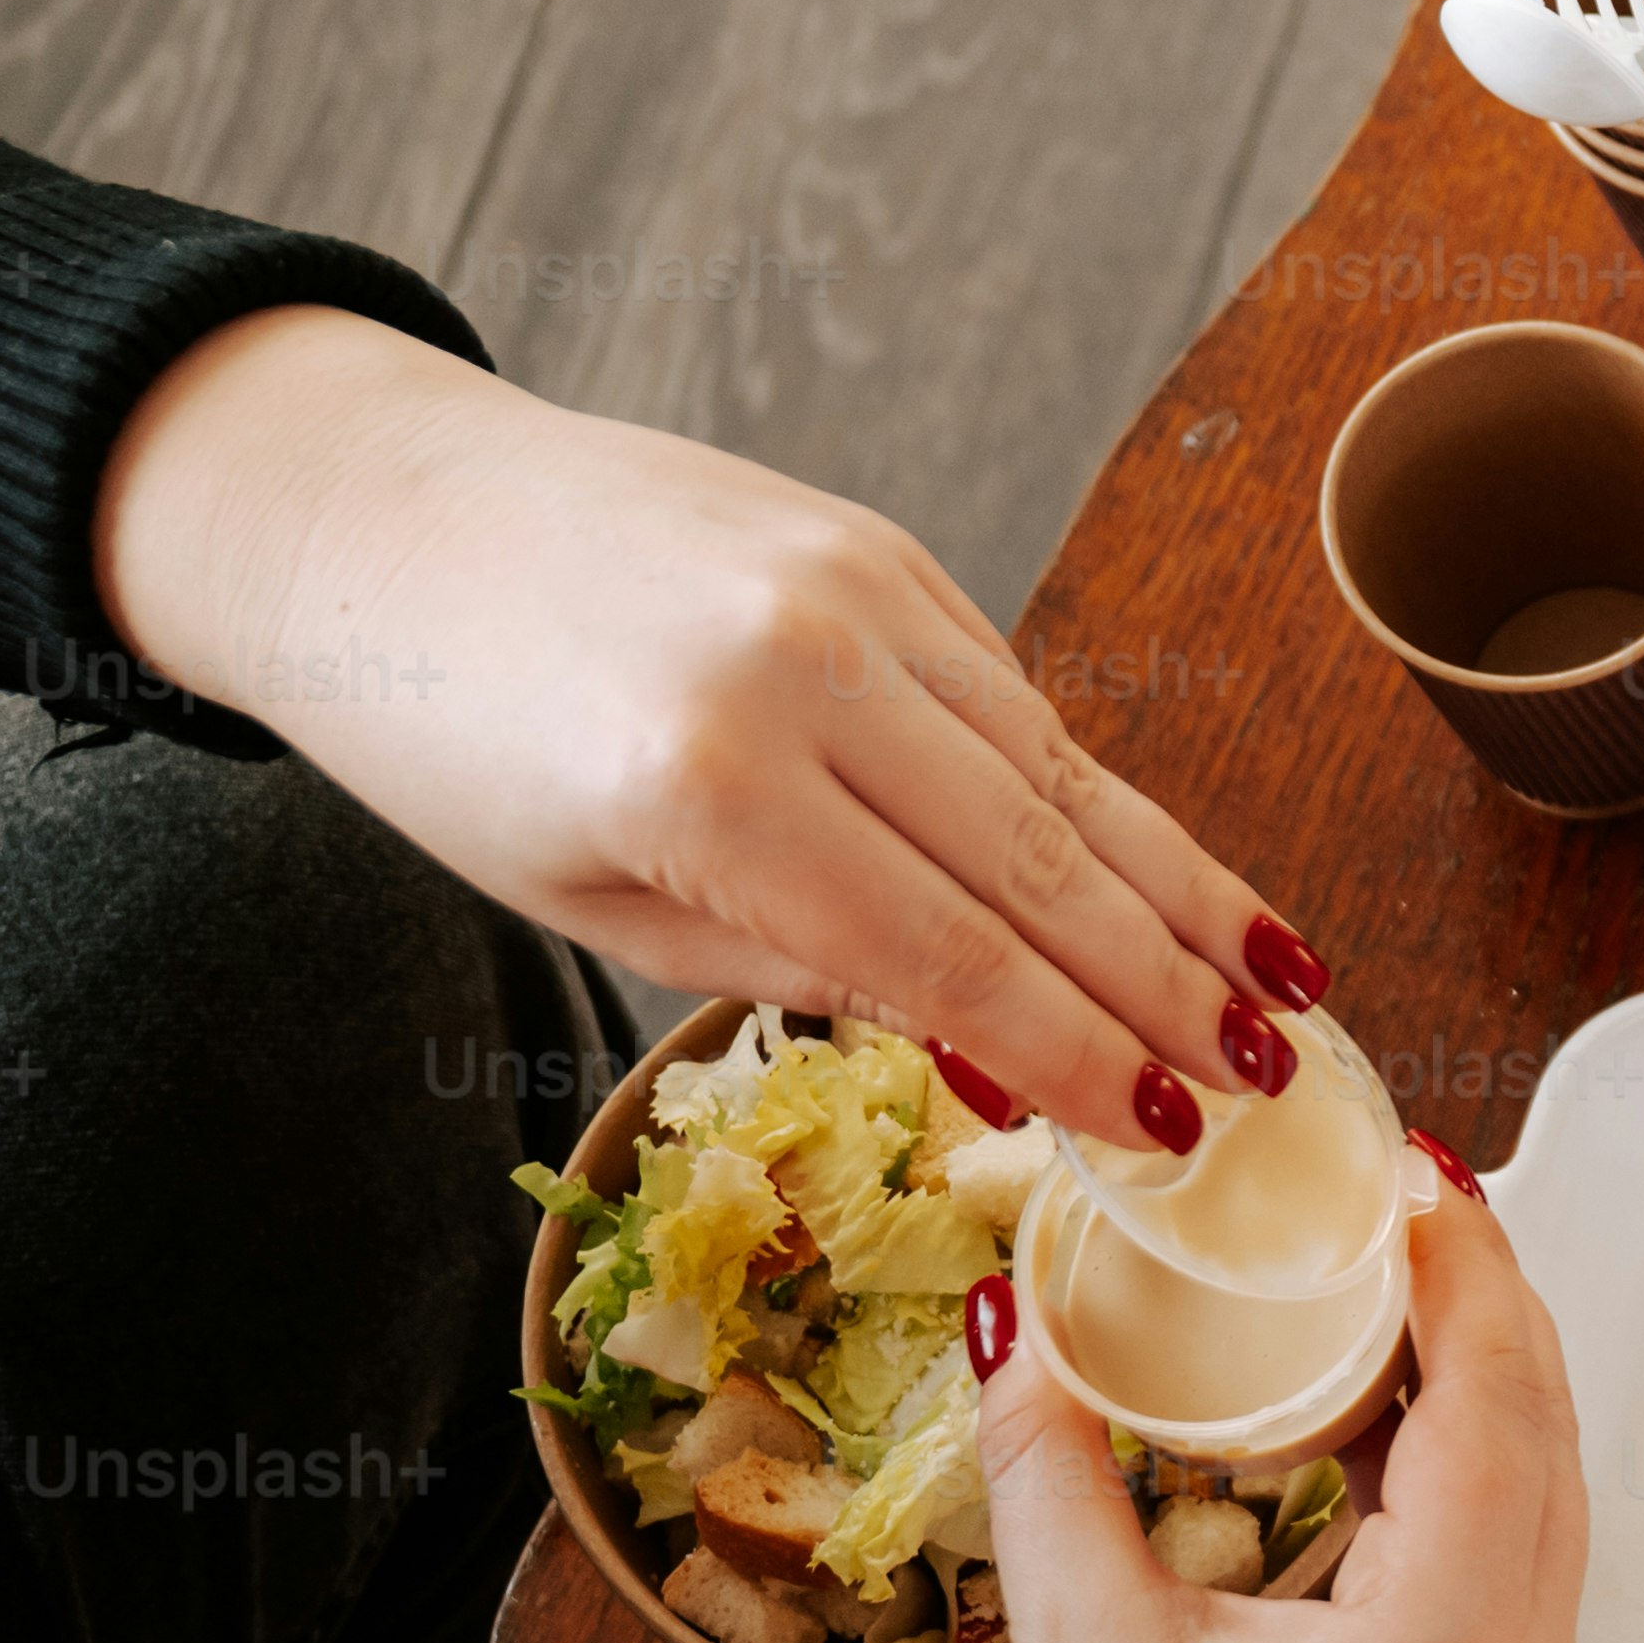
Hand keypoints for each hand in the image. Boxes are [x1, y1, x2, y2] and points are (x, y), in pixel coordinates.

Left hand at [91, 306, 1320, 1153]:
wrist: (367, 508)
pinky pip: (1009, 696)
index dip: (1078, 1058)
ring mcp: (851, 592)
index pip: (951, 957)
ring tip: (1276, 987)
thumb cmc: (446, 732)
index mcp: (705, 790)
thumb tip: (985, 1034)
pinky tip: (1163, 871)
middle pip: (1042, 866)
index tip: (1171, 1133)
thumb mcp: (593, 898)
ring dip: (1179, 891)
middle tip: (1273, 1080)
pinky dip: (1092, 793)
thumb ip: (794, 958)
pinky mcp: (872, 546)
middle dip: (1171, 988)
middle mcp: (802, 675)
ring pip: (1059, 773)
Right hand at [911, 1162, 1581, 1642]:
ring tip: (1397, 1278)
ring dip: (1486, 1384)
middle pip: (1548, 1435)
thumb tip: (1005, 1314)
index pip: (1498, 1398)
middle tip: (1404, 1192)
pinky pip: (1511, 1566)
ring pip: (1544, 1500)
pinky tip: (1384, 1423)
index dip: (1466, 1266)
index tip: (1415, 1165)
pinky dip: (1468, 1470)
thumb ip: (1050, 1463)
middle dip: (1488, 1302)